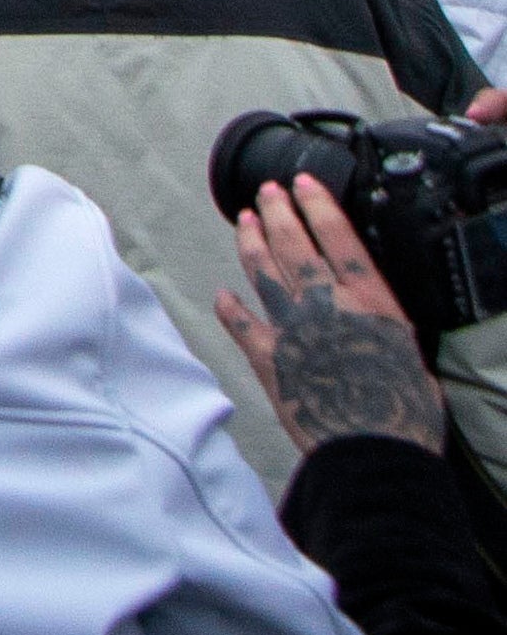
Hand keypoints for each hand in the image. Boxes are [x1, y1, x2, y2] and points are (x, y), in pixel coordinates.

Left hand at [220, 180, 446, 457]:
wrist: (373, 451)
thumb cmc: (404, 412)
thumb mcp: (411, 357)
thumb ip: (386, 330)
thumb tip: (379, 324)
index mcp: (369, 302)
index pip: (338, 237)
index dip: (318, 205)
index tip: (304, 183)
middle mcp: (326, 305)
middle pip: (293, 244)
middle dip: (277, 211)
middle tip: (266, 191)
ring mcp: (292, 327)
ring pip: (262, 270)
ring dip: (250, 241)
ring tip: (243, 220)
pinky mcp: (267, 356)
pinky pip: (240, 322)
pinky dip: (229, 306)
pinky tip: (222, 293)